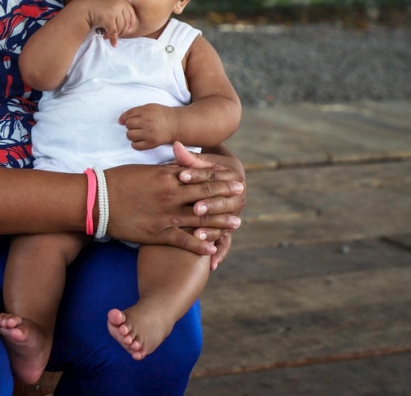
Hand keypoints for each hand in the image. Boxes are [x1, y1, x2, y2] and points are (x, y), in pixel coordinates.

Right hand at [79, 0, 135, 44]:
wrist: (81, 10)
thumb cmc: (95, 8)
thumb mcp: (109, 5)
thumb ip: (119, 10)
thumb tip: (130, 26)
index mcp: (119, 0)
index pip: (131, 13)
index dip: (131, 22)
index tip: (128, 29)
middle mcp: (118, 3)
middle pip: (126, 21)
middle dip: (122, 31)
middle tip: (117, 35)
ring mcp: (114, 11)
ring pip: (120, 27)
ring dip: (116, 35)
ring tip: (108, 37)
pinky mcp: (108, 18)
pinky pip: (114, 31)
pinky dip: (114, 39)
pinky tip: (113, 44)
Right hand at [103, 153, 243, 255]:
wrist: (96, 200)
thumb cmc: (117, 181)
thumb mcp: (143, 169)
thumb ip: (165, 169)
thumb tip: (180, 165)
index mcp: (166, 175)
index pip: (199, 174)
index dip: (218, 176)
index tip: (232, 177)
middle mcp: (170, 193)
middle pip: (205, 193)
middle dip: (225, 194)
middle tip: (242, 195)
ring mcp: (165, 214)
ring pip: (200, 218)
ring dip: (220, 222)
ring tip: (236, 223)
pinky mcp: (157, 233)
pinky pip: (184, 240)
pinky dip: (200, 245)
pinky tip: (212, 248)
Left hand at [119, 103, 176, 149]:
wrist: (175, 124)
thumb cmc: (160, 115)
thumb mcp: (148, 107)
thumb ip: (134, 111)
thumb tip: (119, 121)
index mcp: (146, 111)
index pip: (128, 115)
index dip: (125, 118)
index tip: (126, 121)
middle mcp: (147, 122)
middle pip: (128, 125)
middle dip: (130, 125)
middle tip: (137, 126)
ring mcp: (149, 133)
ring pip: (130, 135)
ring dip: (132, 134)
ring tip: (138, 133)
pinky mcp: (152, 143)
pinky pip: (135, 146)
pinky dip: (135, 144)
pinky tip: (140, 140)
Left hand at [174, 142, 246, 268]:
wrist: (230, 177)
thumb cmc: (210, 167)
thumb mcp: (202, 162)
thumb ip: (190, 158)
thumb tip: (176, 145)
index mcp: (230, 177)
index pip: (211, 176)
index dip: (197, 175)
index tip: (181, 175)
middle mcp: (235, 198)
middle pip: (220, 202)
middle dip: (208, 205)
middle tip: (195, 208)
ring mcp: (231, 215)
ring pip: (222, 225)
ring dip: (212, 231)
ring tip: (198, 235)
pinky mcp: (227, 228)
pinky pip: (224, 242)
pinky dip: (218, 253)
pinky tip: (211, 264)